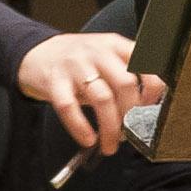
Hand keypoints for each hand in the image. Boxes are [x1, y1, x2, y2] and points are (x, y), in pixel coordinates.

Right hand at [16, 30, 164, 151]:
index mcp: (115, 45)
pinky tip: (88, 139)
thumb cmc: (78, 61)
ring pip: (101, 98)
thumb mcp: (106, 57)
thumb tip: (147, 110)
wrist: (37, 53)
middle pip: (125, 84)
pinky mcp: (54, 81)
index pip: (145, 63)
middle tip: (130, 132)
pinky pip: (69, 107)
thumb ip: (127, 74)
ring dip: (110, 128)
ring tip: (110, 144)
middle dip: (131, 115)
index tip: (150, 108)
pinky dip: (80, 127)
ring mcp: (75, 65)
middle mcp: (97, 52)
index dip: (153, 89)